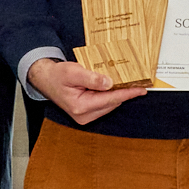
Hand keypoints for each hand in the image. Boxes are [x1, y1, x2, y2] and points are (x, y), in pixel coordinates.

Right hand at [34, 56, 151, 124]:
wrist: (47, 80)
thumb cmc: (57, 76)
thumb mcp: (73, 72)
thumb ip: (91, 78)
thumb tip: (109, 83)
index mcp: (80, 107)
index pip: (110, 99)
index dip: (127, 93)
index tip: (141, 89)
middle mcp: (84, 115)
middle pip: (112, 103)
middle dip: (123, 92)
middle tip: (135, 80)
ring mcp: (85, 117)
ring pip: (109, 104)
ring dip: (116, 93)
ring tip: (123, 81)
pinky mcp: (87, 114)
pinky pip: (104, 104)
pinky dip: (109, 95)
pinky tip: (111, 86)